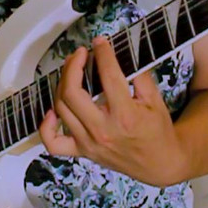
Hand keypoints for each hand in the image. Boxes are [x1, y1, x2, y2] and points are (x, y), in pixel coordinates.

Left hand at [39, 38, 190, 185]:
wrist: (160, 164)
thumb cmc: (157, 131)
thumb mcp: (156, 100)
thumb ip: (139, 75)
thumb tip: (119, 53)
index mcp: (125, 116)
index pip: (107, 76)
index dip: (102, 54)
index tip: (100, 42)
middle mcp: (102, 131)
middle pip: (72, 92)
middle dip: (73, 66)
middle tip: (80, 53)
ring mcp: (89, 143)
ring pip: (61, 108)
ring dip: (62, 82)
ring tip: (72, 68)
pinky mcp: (82, 152)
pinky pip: (54, 143)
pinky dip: (47, 125)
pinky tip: (54, 108)